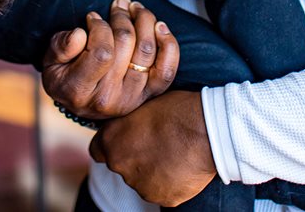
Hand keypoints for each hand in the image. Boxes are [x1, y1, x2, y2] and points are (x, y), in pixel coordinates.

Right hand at [42, 0, 178, 119]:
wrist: (79, 101)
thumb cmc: (63, 74)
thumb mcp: (50, 61)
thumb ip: (60, 46)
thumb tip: (80, 34)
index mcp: (80, 90)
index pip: (102, 53)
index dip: (100, 28)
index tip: (93, 17)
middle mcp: (109, 99)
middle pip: (126, 47)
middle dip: (122, 17)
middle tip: (118, 4)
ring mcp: (132, 99)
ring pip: (147, 51)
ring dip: (144, 21)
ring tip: (134, 8)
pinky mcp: (148, 95)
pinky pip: (167, 70)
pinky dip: (168, 45)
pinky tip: (159, 26)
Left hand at [91, 90, 216, 204]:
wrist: (207, 130)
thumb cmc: (177, 110)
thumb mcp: (142, 105)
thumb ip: (127, 122)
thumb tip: (126, 126)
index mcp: (112, 141)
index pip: (97, 150)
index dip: (111, 143)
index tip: (124, 139)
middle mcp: (120, 167)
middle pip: (122, 165)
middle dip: (136, 156)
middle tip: (158, 142)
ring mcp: (141, 186)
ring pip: (143, 180)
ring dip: (153, 170)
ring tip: (174, 152)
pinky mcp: (164, 198)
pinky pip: (164, 190)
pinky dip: (171, 181)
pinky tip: (182, 165)